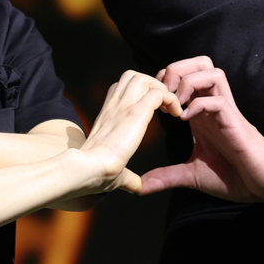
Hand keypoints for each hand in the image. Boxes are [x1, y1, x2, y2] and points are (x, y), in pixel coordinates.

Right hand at [71, 70, 182, 196]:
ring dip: (161, 88)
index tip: (152, 111)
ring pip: (143, 78)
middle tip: (164, 106)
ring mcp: (123, 106)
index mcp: (107, 116)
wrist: (87, 169)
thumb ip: (128, 177)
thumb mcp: (114, 172)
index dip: (138, 94)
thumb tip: (137, 187)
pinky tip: (176, 114)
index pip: (120, 89)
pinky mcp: (135, 112)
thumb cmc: (95, 173)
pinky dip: (171, 98)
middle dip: (152, 85)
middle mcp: (113, 106)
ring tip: (169, 107)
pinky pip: (159, 92)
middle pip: (132, 76)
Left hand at [142, 57, 263, 202]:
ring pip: (212, 73)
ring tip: (176, 104)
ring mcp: (226, 113)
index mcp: (201, 112)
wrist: (260, 187)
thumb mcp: (191, 175)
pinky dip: (200, 104)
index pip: (186, 76)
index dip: (165, 79)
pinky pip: (219, 101)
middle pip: (200, 64)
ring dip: (190, 82)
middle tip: (164, 93)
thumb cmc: (231, 176)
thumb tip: (142, 187)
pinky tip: (187, 120)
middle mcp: (212, 106)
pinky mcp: (235, 124)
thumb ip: (166, 176)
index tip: (151, 99)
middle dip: (178, 70)